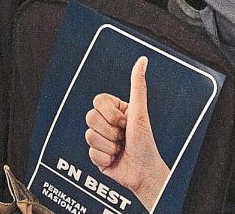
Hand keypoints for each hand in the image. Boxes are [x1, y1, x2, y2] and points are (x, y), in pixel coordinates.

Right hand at [85, 56, 169, 210]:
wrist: (143, 173)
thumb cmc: (146, 143)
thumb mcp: (140, 112)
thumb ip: (138, 85)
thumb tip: (142, 61)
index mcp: (115, 110)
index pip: (97, 101)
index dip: (110, 114)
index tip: (124, 121)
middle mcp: (107, 123)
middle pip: (90, 118)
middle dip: (110, 131)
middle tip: (123, 136)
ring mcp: (100, 139)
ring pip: (89, 136)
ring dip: (108, 146)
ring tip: (120, 149)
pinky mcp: (96, 155)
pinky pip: (90, 153)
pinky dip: (105, 158)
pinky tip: (115, 159)